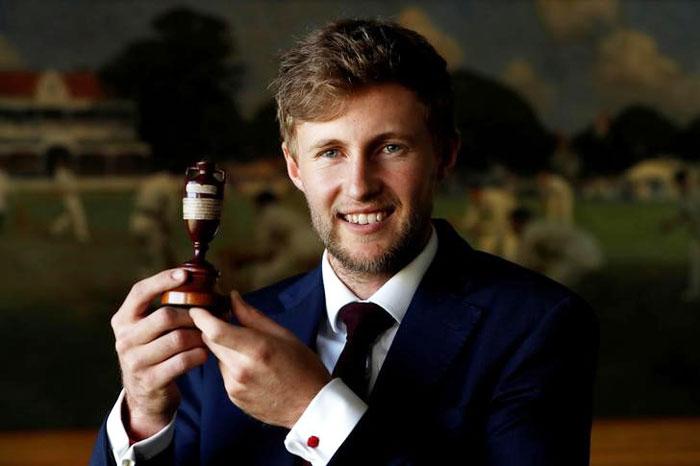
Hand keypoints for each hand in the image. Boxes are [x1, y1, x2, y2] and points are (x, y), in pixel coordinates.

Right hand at [111, 269, 208, 440]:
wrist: (144, 396)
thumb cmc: (154, 353)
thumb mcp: (148, 331)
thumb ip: (163, 310)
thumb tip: (196, 284)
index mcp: (123, 320)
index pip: (140, 292)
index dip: (162, 280)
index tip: (185, 274)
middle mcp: (124, 339)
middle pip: (165, 316)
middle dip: (192, 315)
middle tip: (209, 317)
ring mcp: (134, 362)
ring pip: (178, 339)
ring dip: (199, 336)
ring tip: (208, 337)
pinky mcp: (150, 380)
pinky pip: (183, 361)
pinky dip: (199, 355)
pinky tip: (204, 354)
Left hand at [190, 292, 330, 428]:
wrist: (310, 406)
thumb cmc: (303, 368)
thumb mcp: (283, 335)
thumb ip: (252, 316)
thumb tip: (232, 298)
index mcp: (256, 349)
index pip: (215, 330)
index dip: (201, 317)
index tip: (198, 308)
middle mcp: (241, 369)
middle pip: (211, 341)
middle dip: (215, 330)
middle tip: (229, 324)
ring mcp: (235, 386)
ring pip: (218, 357)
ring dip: (226, 350)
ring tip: (252, 353)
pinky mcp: (233, 397)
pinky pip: (224, 374)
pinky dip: (232, 367)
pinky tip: (253, 370)